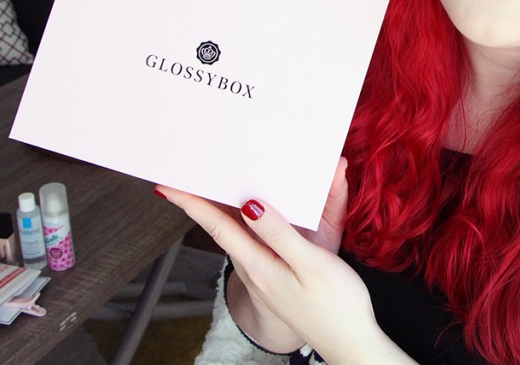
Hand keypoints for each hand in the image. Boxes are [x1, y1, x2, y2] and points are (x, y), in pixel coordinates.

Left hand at [156, 160, 414, 363]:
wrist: (351, 344)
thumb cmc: (335, 306)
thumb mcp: (312, 264)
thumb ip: (280, 234)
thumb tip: (250, 205)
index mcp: (260, 265)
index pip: (217, 227)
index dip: (192, 204)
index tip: (168, 186)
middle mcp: (257, 270)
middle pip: (222, 228)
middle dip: (203, 201)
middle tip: (191, 175)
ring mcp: (267, 276)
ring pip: (238, 235)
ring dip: (225, 211)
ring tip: (217, 186)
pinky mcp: (280, 278)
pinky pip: (256, 243)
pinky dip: (250, 223)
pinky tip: (260, 213)